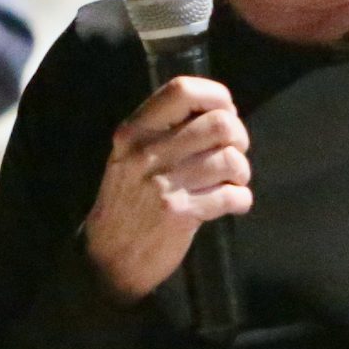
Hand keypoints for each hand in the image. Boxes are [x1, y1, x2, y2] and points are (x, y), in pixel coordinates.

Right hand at [84, 76, 251, 302]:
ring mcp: (163, 184)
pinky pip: (231, 195)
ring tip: (232, 182)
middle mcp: (146, 152)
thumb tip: (217, 112)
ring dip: (241, 172)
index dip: (216, 96)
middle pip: (220, 124)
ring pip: (230, 159)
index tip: (225, 112)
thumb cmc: (126, 201)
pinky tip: (232, 203)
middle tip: (233, 153)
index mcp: (133, 131)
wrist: (107, 257)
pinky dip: (241, 199)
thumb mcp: (128, 156)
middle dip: (239, 138)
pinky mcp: (180, 214)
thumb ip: (163, 131)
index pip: (182, 90)